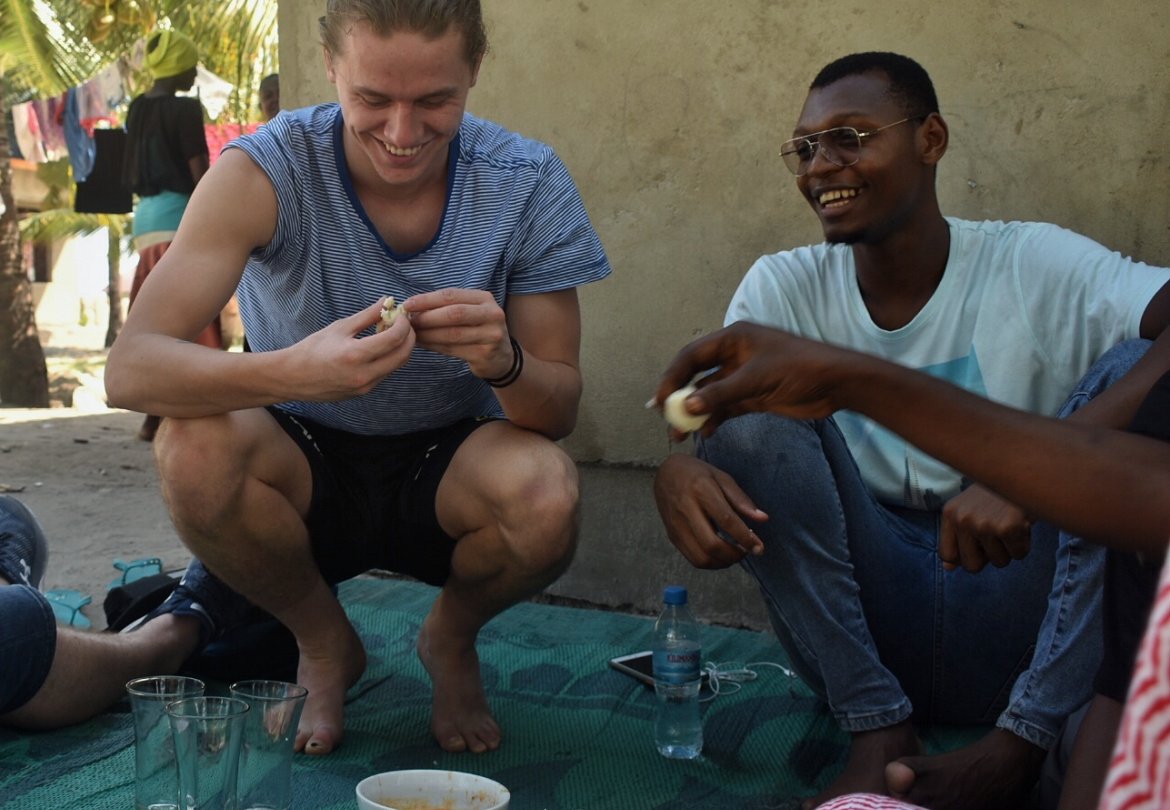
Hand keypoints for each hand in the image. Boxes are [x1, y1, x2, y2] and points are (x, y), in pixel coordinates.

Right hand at [288, 298, 414, 400]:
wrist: (293, 377)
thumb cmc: (312, 349)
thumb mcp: (340, 328)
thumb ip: (367, 316)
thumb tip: (387, 301)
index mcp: (356, 355)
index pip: (394, 338)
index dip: (403, 324)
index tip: (401, 314)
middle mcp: (364, 374)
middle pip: (403, 355)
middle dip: (409, 337)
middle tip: (403, 323)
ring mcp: (365, 387)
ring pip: (396, 366)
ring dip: (400, 348)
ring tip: (389, 333)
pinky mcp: (364, 392)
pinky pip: (385, 374)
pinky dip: (389, 359)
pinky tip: (379, 348)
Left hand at [403, 288, 514, 379]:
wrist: (502, 356)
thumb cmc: (478, 328)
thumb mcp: (469, 311)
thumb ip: (447, 307)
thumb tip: (412, 308)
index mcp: (484, 298)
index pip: (451, 295)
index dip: (427, 299)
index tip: (407, 304)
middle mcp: (492, 314)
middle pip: (453, 314)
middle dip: (427, 317)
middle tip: (409, 322)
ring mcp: (491, 335)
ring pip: (452, 334)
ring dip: (428, 334)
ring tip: (412, 334)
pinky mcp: (485, 354)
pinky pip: (453, 349)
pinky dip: (434, 346)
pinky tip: (423, 344)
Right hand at [652, 322, 855, 437]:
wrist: (836, 382)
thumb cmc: (799, 367)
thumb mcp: (756, 379)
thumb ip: (720, 393)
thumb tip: (685, 406)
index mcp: (733, 339)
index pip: (691, 356)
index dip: (672, 377)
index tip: (660, 400)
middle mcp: (734, 355)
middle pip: (697, 376)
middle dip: (679, 397)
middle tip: (664, 418)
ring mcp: (744, 376)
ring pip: (710, 395)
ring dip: (695, 413)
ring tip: (680, 434)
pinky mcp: (754, 395)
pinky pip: (726, 407)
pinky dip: (714, 419)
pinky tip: (706, 433)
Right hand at [653, 455, 766, 568]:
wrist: (665, 473)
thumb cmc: (697, 473)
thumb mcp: (722, 478)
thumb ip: (741, 500)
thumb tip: (763, 519)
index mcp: (701, 490)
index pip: (726, 520)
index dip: (745, 538)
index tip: (759, 547)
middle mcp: (686, 510)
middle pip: (711, 545)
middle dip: (734, 555)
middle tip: (747, 551)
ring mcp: (676, 525)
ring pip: (701, 557)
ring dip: (723, 562)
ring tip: (735, 554)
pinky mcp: (672, 536)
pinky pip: (693, 559)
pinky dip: (711, 562)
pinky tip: (721, 554)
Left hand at [939, 483, 1032, 571]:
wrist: (1026, 468)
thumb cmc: (997, 492)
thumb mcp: (970, 508)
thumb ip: (958, 536)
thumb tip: (948, 567)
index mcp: (950, 513)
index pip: (947, 555)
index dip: (966, 556)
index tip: (979, 547)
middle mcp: (962, 519)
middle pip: (972, 566)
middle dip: (989, 557)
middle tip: (999, 537)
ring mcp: (983, 524)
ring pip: (999, 561)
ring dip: (1010, 548)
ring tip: (1012, 524)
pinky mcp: (1006, 528)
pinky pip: (1018, 554)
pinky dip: (1025, 544)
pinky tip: (1023, 523)